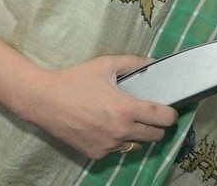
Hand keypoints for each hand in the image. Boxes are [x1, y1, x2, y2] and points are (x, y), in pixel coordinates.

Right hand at [22, 55, 177, 159]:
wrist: (44, 100)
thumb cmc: (75, 80)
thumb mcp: (105, 65)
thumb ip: (132, 63)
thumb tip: (152, 64)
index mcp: (126, 109)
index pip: (163, 119)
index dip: (171, 115)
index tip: (170, 111)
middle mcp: (121, 131)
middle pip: (155, 136)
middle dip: (157, 126)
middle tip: (148, 114)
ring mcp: (109, 146)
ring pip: (136, 145)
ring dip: (137, 134)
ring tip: (125, 120)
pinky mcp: (96, 154)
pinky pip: (116, 150)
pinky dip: (117, 141)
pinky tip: (105, 127)